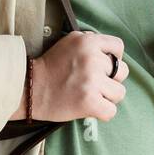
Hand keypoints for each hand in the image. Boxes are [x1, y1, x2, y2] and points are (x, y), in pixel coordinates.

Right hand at [11, 30, 127, 122]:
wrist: (31, 88)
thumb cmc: (51, 66)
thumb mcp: (70, 42)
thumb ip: (91, 42)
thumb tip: (112, 52)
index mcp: (88, 42)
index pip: (119, 47)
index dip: (114, 58)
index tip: (104, 66)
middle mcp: (92, 59)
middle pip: (122, 72)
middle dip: (110, 79)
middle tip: (92, 83)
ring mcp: (92, 81)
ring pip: (119, 93)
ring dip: (107, 97)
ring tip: (90, 95)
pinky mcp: (89, 102)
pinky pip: (111, 111)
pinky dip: (102, 112)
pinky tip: (89, 107)